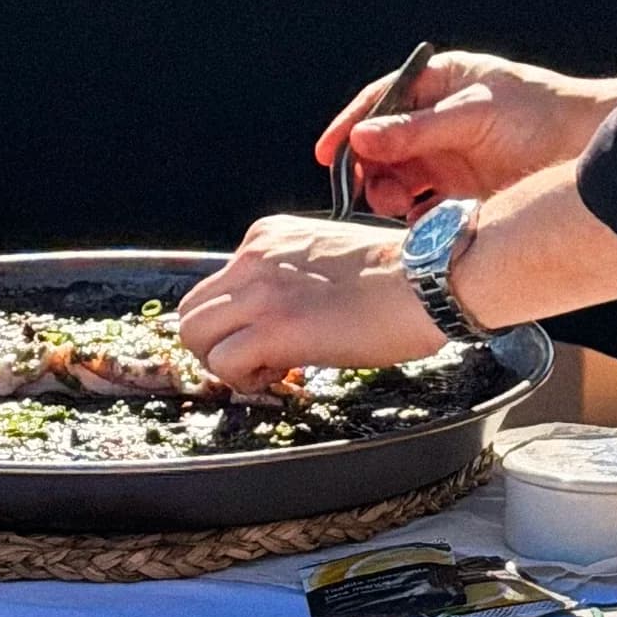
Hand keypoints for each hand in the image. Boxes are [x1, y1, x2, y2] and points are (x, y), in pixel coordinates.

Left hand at [177, 215, 445, 382]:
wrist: (425, 279)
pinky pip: (223, 362)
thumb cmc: (395, 276)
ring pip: (193, 334)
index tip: (268, 335)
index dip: (236, 320)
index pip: (216, 286)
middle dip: (215, 343)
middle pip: (190, 310)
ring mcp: (260, 291)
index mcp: (265, 237)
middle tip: (255, 359)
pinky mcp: (275, 328)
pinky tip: (282, 373)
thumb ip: (290, 277)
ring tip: (267, 367)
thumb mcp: (325, 257)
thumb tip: (277, 316)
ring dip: (223, 362)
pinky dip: (244, 379)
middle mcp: (253, 256)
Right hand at [315, 50, 616, 219]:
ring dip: (388, 191)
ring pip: (397, 175)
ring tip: (396, 203)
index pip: (380, 100)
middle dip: (370, 166)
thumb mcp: (474, 116)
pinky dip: (412, 213)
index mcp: (438, 84)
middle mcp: (436, 119)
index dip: (350, 125)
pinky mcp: (460, 190)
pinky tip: (416, 219)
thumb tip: (363, 137)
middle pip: (382, 143)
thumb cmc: (543, 115)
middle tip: (368, 188)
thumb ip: (417, 131)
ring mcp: (446, 155)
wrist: (592, 151)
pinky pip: (421, 203)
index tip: (328, 153)